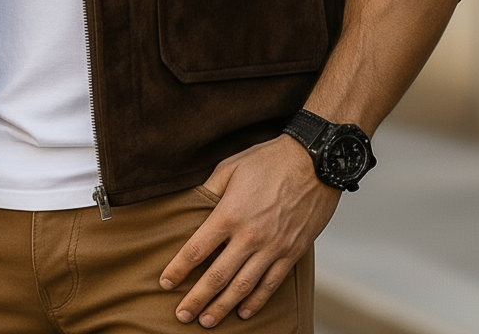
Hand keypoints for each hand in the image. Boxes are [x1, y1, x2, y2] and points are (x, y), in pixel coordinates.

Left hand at [159, 135, 339, 326]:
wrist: (313, 161)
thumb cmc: (269, 160)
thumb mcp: (230, 167)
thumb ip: (209, 189)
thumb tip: (192, 206)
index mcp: (229, 214)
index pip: (196, 249)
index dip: (178, 269)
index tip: (165, 282)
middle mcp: (249, 235)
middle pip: (217, 275)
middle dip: (197, 298)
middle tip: (182, 315)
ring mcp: (272, 247)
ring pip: (242, 286)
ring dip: (222, 306)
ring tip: (206, 321)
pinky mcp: (292, 252)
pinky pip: (271, 283)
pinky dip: (256, 301)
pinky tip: (243, 311)